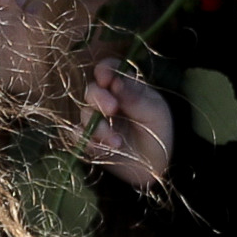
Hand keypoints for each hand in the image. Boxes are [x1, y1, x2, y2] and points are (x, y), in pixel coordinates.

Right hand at [81, 55, 174, 189]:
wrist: (156, 166)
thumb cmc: (158, 132)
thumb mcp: (154, 112)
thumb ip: (135, 97)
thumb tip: (116, 80)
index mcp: (125, 87)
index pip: (109, 70)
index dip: (104, 70)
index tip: (105, 77)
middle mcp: (108, 100)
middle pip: (92, 91)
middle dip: (99, 98)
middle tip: (112, 109)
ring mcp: (97, 120)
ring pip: (85, 115)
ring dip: (99, 127)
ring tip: (117, 142)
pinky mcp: (89, 140)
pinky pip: (77, 136)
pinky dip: (88, 142)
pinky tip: (105, 149)